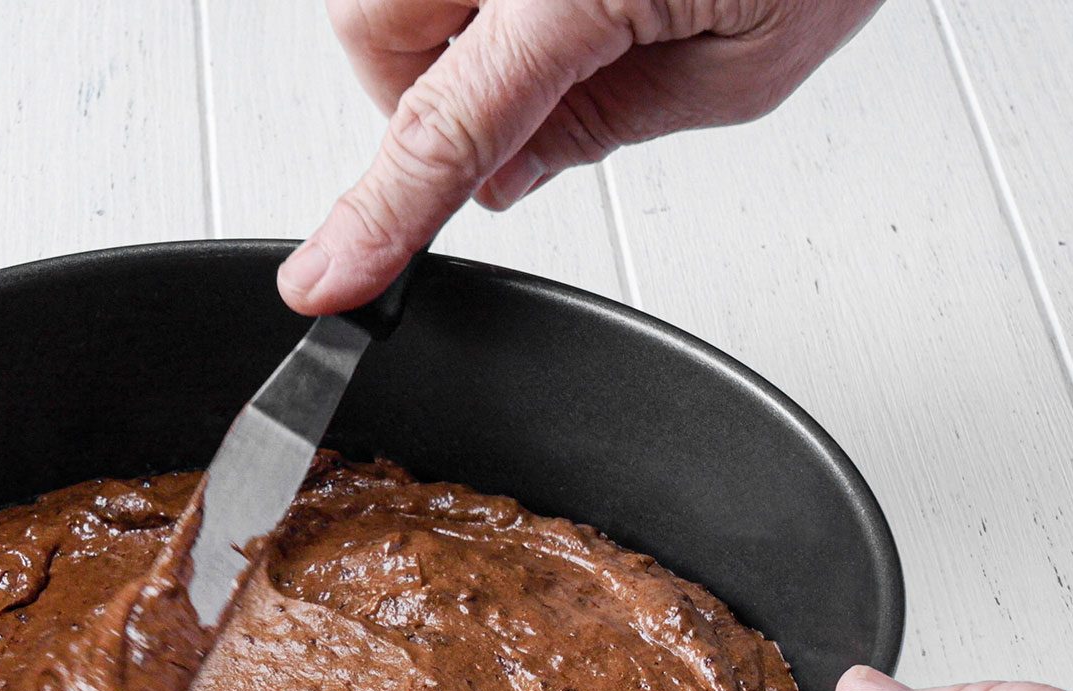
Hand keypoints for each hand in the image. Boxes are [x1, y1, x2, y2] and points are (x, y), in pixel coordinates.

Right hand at [280, 0, 883, 312]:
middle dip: (422, 83)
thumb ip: (601, 129)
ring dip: (445, 18)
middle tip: (526, 95)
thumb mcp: (744, 64)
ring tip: (572, 9)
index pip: (444, 123)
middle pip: (370, 26)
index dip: (382, 215)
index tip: (328, 281)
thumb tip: (497, 179)